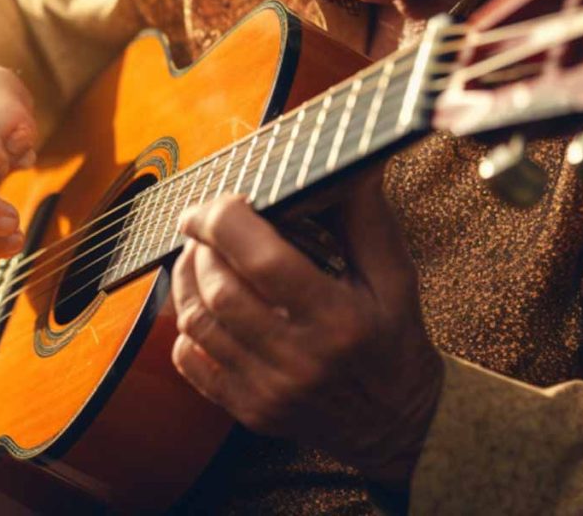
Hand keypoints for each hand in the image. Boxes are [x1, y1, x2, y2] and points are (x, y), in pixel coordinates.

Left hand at [170, 170, 443, 490]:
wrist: (397, 423)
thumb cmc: (393, 338)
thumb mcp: (394, 275)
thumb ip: (365, 215)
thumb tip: (354, 159)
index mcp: (339, 320)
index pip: (264, 262)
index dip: (225, 222)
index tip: (216, 202)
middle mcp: (300, 361)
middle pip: (220, 292)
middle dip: (201, 248)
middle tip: (205, 228)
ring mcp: (270, 391)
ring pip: (197, 324)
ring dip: (186, 280)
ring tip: (199, 257)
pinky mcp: (249, 411)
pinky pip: (190, 362)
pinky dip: (185, 326)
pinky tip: (204, 304)